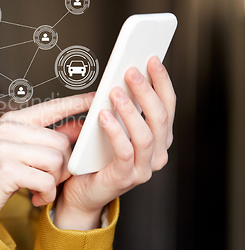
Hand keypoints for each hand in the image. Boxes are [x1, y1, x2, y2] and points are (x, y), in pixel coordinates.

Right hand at [0, 93, 94, 225]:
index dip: (76, 103)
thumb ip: (47, 139)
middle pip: (61, 141)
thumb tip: (78, 126)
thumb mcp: (19, 153)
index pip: (52, 107)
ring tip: (41, 188)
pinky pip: (46, 180)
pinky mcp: (6, 169)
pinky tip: (36, 197)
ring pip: (56, 160)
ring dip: (54, 181)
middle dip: (63, 166)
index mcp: (12, 121)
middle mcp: (8, 129)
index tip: (96, 98)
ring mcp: (5, 147)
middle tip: (50, 180)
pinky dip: (47, 194)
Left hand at [54, 56, 175, 230]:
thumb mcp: (112, 126)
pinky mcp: (124, 177)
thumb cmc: (96, 156)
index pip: (168, 105)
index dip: (162, 81)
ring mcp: (143, 168)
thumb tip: (120, 77)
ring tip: (115, 91)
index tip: (152, 59)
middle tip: (130, 71)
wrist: (81, 190)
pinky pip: (124, 151)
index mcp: (158, 138)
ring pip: (145, 134)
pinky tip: (103, 115)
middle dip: (146, 91)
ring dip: (131, 109)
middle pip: (160, 117)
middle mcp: (156, 153)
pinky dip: (115, 131)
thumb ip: (121, 107)